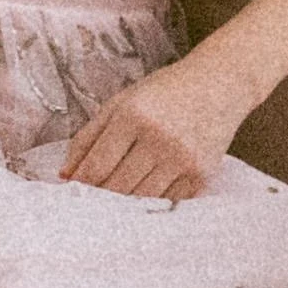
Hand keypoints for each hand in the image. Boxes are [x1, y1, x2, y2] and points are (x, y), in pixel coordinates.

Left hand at [61, 60, 250, 199]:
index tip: (73, 195)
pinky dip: (151, 202)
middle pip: (114, 190)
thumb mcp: (122, 102)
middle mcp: (159, 137)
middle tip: (91, 204)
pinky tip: (146, 193)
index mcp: (134, 116)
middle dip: (99, 199)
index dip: (80, 187)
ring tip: (117, 201)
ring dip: (123, 206)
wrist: (223, 81)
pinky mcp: (200, 173)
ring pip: (138, 201)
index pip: (95, 168)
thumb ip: (88, 137)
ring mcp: (182, 158)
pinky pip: (164, 202)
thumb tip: (64, 177)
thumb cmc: (165, 93)